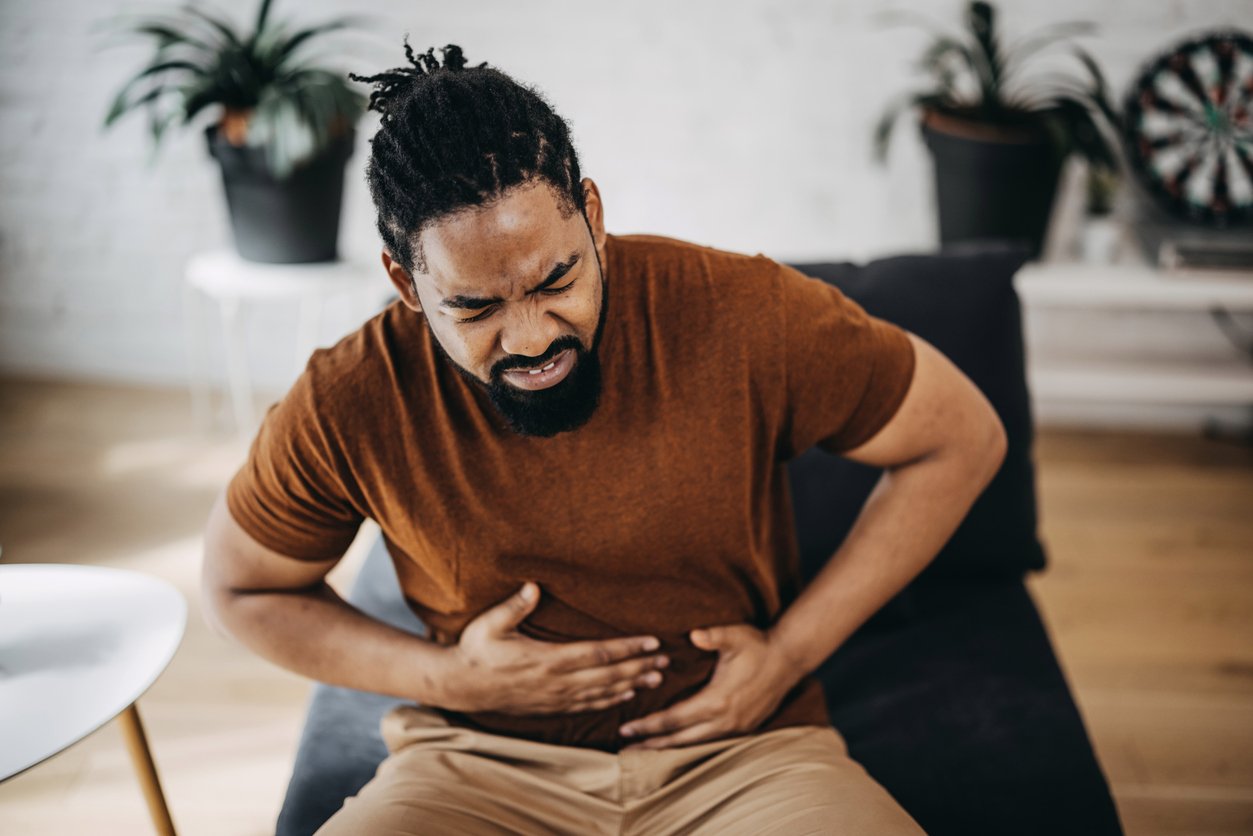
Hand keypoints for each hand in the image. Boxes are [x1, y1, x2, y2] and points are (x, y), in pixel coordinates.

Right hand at [438, 582, 669, 714]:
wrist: (461, 686)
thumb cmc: (476, 650)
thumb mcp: (490, 624)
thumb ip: (514, 607)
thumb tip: (534, 586)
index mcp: (548, 660)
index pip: (598, 654)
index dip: (628, 648)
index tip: (652, 641)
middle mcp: (557, 682)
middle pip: (609, 675)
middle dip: (640, 667)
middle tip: (666, 661)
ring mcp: (555, 698)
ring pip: (603, 693)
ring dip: (632, 685)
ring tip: (657, 678)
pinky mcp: (551, 707)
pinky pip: (588, 705)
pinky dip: (611, 700)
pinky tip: (626, 696)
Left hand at [617, 624, 803, 748]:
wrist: (789, 659)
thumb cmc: (758, 645)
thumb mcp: (735, 636)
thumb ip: (713, 636)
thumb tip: (694, 634)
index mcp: (717, 700)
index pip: (674, 719)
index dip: (649, 726)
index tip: (627, 728)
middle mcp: (725, 720)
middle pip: (680, 739)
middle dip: (652, 745)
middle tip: (627, 749)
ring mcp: (735, 727)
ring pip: (695, 744)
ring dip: (670, 747)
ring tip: (646, 750)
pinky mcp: (743, 728)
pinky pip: (710, 741)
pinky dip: (690, 744)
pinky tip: (678, 742)